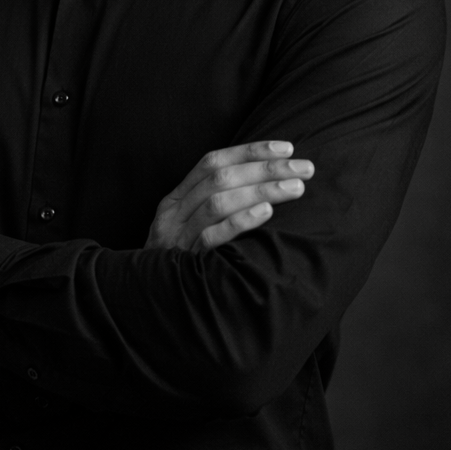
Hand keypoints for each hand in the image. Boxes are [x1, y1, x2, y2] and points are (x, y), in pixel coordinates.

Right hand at [145, 141, 313, 252]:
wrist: (146, 301)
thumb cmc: (180, 260)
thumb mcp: (186, 227)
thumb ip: (213, 205)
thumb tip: (264, 183)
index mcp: (176, 199)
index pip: (212, 161)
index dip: (250, 151)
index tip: (287, 148)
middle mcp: (174, 213)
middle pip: (221, 178)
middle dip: (266, 169)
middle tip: (304, 168)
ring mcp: (178, 236)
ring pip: (218, 202)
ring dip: (261, 190)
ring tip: (296, 188)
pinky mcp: (185, 261)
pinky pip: (212, 237)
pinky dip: (240, 221)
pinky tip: (266, 212)